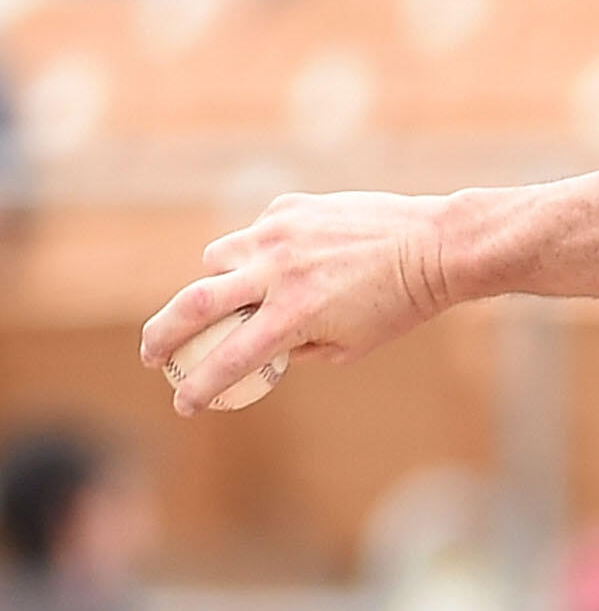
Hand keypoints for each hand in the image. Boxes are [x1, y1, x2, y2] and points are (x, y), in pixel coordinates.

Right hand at [139, 190, 460, 414]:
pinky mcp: (289, 207)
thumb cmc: (399, 303)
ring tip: (235, 297)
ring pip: (218, 260)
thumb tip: (260, 349)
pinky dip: (259, 252)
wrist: (435, 246)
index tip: (182, 404)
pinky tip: (288, 260)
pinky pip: (254, 234)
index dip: (199, 387)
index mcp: (295, 315)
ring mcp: (280, 234)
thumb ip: (298, 348)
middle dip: (161, 335)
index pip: (230, 358)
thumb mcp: (351, 345)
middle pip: (194, 303)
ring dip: (216, 283)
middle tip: (151, 355)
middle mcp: (279, 272)